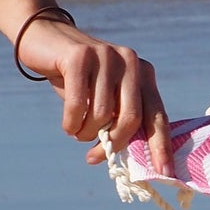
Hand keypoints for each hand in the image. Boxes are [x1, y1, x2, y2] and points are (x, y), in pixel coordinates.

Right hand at [15, 15, 174, 176]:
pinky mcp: (80, 56)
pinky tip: (68, 124)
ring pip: (102, 114)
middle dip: (113, 143)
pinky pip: (79, 104)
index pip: (158, 115)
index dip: (161, 145)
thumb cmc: (76, 77)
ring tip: (76, 130)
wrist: (43, 37)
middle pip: (131, 119)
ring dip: (86, 133)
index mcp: (143, 75)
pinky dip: (71, 122)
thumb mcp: (104, 98)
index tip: (165, 172)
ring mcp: (106, 56)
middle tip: (96, 156)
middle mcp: (131, 63)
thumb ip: (119, 120)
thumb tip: (128, 160)